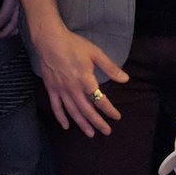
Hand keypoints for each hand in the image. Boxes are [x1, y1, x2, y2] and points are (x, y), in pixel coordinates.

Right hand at [37, 21, 127, 136]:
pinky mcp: (51, 89)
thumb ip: (110, 68)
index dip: (109, 110)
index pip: (100, 100)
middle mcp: (73, 88)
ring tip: (90, 134)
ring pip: (73, 111)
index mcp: (85, 79)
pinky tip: (66, 126)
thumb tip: (125, 79)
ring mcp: (61, 90)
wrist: (50, 40)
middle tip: (106, 131)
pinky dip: (61, 117)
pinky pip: (56, 107)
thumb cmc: (74, 45)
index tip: (116, 117)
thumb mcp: (95, 53)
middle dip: (98, 122)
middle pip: (87, 110)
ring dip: (82, 124)